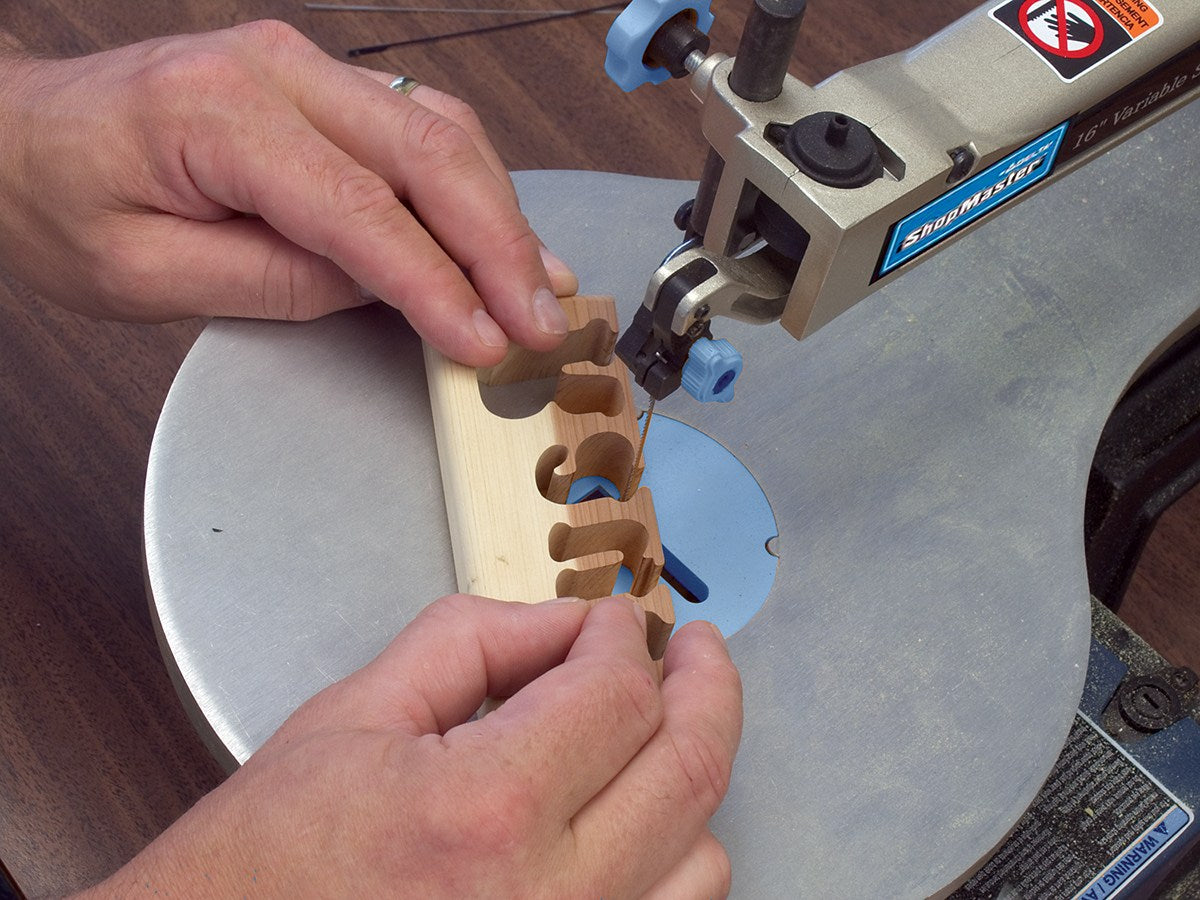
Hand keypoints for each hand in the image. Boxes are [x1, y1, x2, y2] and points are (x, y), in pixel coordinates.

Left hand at [0, 22, 576, 365]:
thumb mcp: (146, 276)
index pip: (362, 208)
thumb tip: (383, 290)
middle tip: (542, 321)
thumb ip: (275, 281)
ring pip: (443, 132)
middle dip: (500, 246)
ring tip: (540, 290)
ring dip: (501, 216)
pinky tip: (504, 238)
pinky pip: (423, 129)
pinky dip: (475, 190)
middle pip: (430, 152)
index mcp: (220, 112)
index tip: (488, 341)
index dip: (438, 283)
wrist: (16, 139)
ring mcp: (306, 69)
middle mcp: (275, 71)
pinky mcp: (323, 88)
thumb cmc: (57, 202)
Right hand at [85, 596, 742, 896]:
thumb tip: (564, 624)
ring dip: (688, 777)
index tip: (615, 619)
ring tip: (654, 733)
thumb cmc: (263, 867)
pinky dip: (673, 857)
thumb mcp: (352, 715)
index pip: (619, 694)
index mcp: (486, 811)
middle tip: (698, 650)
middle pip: (690, 767)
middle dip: (707, 686)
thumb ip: (473, 642)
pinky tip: (638, 819)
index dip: (624, 637)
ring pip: (704, 855)